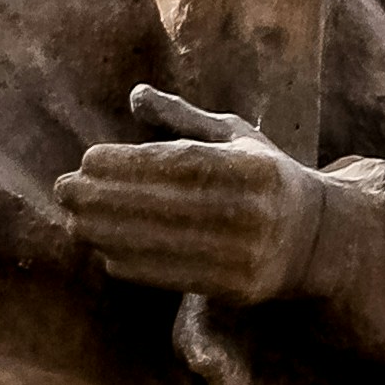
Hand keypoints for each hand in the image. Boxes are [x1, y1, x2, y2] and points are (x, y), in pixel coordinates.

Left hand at [57, 85, 325, 303]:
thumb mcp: (237, 138)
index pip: (182, 165)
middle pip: (167, 206)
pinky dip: (134, 265)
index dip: (130, 163)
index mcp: (256, 169)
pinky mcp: (239, 289)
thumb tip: (136, 95)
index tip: (86, 159)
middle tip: (65, 190)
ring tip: (74, 220)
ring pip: (165, 245)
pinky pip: (175, 276)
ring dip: (110, 234)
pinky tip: (104, 250)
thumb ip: (185, 119)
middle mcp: (255, 213)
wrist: (319, 241)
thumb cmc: (265, 178)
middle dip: (107, 198)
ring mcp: (249, 255)